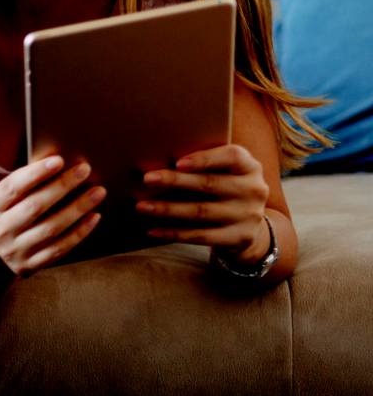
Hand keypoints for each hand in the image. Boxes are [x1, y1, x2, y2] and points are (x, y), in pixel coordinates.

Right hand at [0, 156, 105, 274]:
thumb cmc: (8, 214)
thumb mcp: (5, 199)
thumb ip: (25, 184)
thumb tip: (58, 162)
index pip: (12, 187)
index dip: (35, 173)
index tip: (59, 160)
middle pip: (34, 207)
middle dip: (62, 186)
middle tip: (84, 170)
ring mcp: (14, 252)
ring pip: (51, 228)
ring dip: (77, 208)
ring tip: (97, 192)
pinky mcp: (30, 266)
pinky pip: (59, 249)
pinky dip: (79, 232)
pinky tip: (94, 217)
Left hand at [136, 143, 270, 262]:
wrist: (249, 226)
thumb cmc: (224, 189)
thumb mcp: (225, 173)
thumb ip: (204, 164)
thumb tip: (157, 159)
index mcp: (250, 167)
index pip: (231, 156)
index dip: (204, 159)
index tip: (177, 162)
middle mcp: (254, 190)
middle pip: (210, 183)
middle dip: (175, 181)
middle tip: (146, 178)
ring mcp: (249, 216)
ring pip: (201, 211)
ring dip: (167, 209)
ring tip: (141, 206)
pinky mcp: (239, 238)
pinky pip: (201, 236)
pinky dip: (173, 233)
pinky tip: (152, 230)